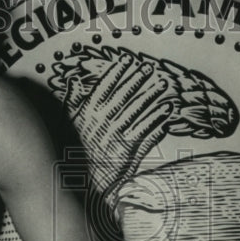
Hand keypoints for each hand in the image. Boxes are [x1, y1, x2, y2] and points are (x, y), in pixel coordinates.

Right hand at [64, 52, 171, 205]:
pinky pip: (146, 131)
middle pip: (123, 96)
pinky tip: (168, 109)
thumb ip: (73, 99)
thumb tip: (74, 78)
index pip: (104, 87)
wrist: (89, 182)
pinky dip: (157, 120)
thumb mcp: (71, 123)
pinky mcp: (129, 149)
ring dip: (151, 96)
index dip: (116, 72)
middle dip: (137, 79)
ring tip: (164, 82)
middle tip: (149, 67)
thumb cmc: (80, 149)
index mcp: (89, 113)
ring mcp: (117, 135)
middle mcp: (103, 122)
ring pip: (137, 111)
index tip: (127, 58)